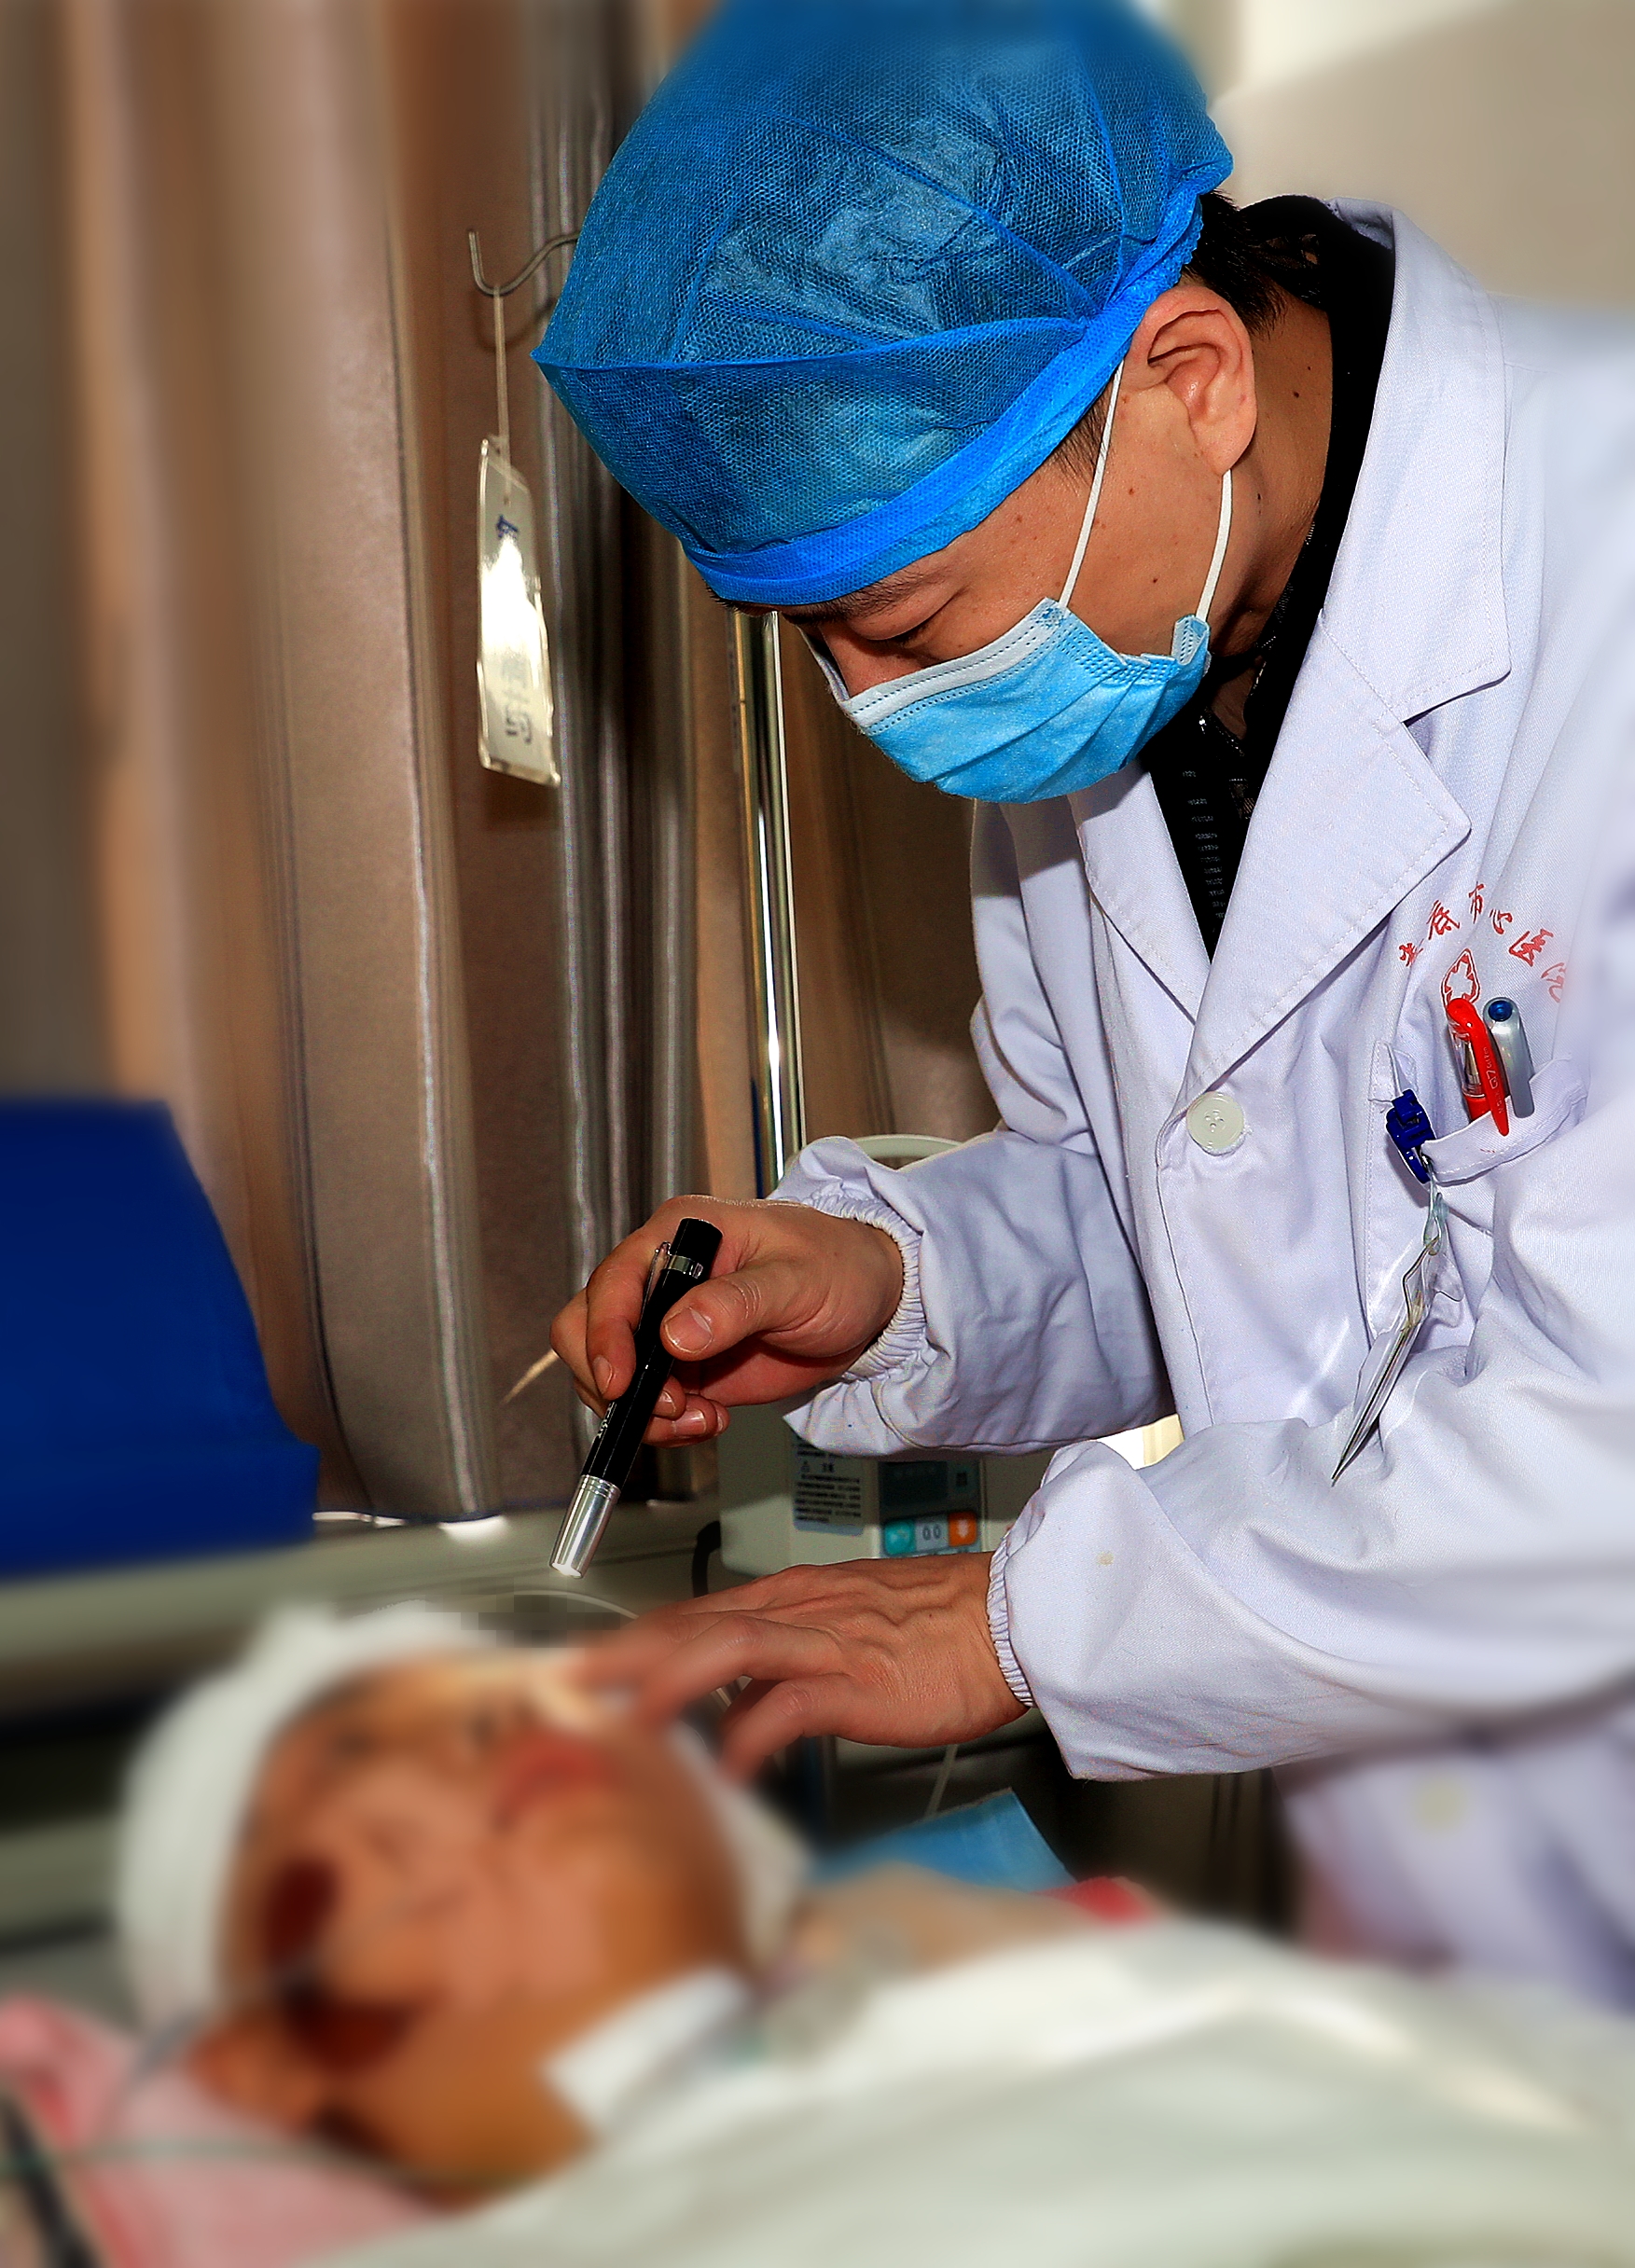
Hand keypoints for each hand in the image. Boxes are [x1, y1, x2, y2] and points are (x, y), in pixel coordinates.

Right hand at [550, 1197, 903, 1445]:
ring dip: (643, 1412)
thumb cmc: (840, 1266)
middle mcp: (662, 1278)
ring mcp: (668, 1325)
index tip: (621, 1380)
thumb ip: (736, 1303)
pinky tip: (710, 1420)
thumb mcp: (797, 1279)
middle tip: (670, 1407)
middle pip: (587, 1329)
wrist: (871, 1303)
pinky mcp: (684, 1366)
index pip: (613, 1282)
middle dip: (615, 1380)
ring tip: (702, 1418)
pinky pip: (646, 1404)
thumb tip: (675, 1333)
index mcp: (679, 1235)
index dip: (605, 1334)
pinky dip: (666, 1425)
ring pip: (610, 1374)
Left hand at [576, 1555, 1025, 1776]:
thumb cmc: (944, 1630)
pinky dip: (749, 1735)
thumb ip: (790, 1664)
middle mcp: (798, 1611)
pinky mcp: (858, 1680)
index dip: (637, 1640)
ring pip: (725, 1650)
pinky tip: (723, 1770)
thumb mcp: (853, 1633)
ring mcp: (826, 1642)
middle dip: (624, 1655)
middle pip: (692, 1625)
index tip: (589, 1667)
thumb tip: (741, 1707)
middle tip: (568, 1685)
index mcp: (794, 1598)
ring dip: (666, 1683)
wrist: (1013, 1619)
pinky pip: (789, 1706)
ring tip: (622, 1720)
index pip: (695, 1614)